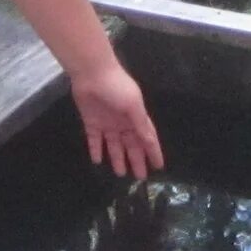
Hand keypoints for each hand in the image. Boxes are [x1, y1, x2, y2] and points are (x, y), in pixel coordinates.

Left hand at [70, 64, 163, 179]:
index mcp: (136, 117)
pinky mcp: (91, 122)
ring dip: (117, 158)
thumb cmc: (117, 87)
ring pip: (113, 145)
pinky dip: (96, 150)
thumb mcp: (133, 106)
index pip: (147, 139)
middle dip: (136, 160)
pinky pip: (94, 140)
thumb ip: (141, 125)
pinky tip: (97, 161)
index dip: (153, 152)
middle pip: (131, 145)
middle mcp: (123, 122)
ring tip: (120, 173)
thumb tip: (150, 142)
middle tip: (140, 177)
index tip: (159, 167)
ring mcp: (107, 123)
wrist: (92, 74)